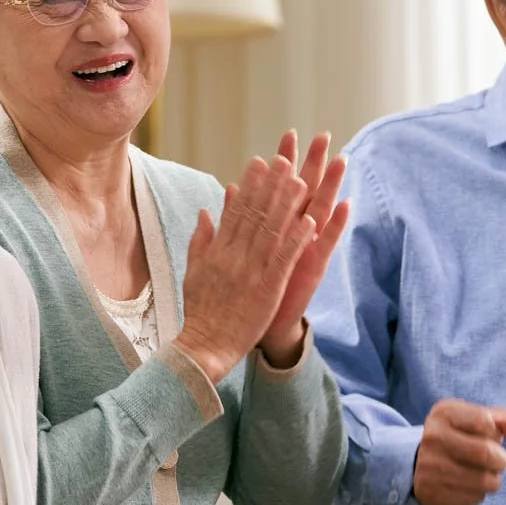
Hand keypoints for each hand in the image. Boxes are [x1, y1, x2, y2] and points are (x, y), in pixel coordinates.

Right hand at [176, 155, 316, 384]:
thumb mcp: (194, 271)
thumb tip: (206, 212)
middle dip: (271, 184)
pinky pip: (285, 258)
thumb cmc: (200, 312)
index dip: (250, 184)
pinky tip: (311, 221)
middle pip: (255, 212)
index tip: (261, 162)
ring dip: (288, 203)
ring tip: (303, 179)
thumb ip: (202, 240)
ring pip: (272, 229)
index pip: (236, 210)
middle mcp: (234, 255)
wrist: (203, 347)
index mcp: (218, 250)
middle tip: (285, 158)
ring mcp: (251, 270)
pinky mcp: (266, 288)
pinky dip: (297, 238)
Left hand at [258, 130, 350, 366]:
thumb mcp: (239, 247)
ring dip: (331, 186)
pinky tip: (344, 205)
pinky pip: (326, 243)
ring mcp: (306, 248)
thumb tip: (231, 189)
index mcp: (275, 227)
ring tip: (340, 160)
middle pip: (306, 191)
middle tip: (323, 135)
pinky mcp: (313, 267)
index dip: (285, 162)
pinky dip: (335, 225)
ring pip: (321, 210)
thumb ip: (236, 218)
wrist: (262, 324)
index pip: (280, 187)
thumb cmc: (250, 288)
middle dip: (313, 164)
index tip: (288, 136)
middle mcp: (294, 233)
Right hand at [412, 399, 505, 504]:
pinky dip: (478, 494)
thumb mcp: (473, 420)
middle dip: (500, 460)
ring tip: (483, 475)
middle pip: (484, 452)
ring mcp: (428, 466)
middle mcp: (432, 438)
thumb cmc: (458, 439)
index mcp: (444, 414)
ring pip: (483, 480)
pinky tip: (468, 487)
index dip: (496, 432)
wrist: (420, 464)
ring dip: (492, 480)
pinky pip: (474, 498)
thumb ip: (497, 418)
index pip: (483, 421)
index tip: (491, 436)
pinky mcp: (431, 493)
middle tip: (497, 462)